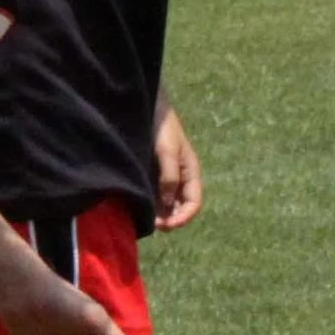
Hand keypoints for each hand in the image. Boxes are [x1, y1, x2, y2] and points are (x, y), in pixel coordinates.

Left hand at [153, 106, 201, 230]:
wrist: (149, 109)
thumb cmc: (163, 127)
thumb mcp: (168, 152)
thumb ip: (169, 177)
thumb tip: (166, 205)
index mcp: (190, 173)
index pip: (193, 203)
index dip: (183, 217)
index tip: (168, 224)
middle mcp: (180, 178)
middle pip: (180, 207)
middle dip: (170, 219)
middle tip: (153, 225)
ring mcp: (166, 176)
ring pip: (167, 203)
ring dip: (160, 214)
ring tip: (146, 219)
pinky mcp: (153, 174)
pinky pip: (155, 194)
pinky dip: (151, 204)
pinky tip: (140, 207)